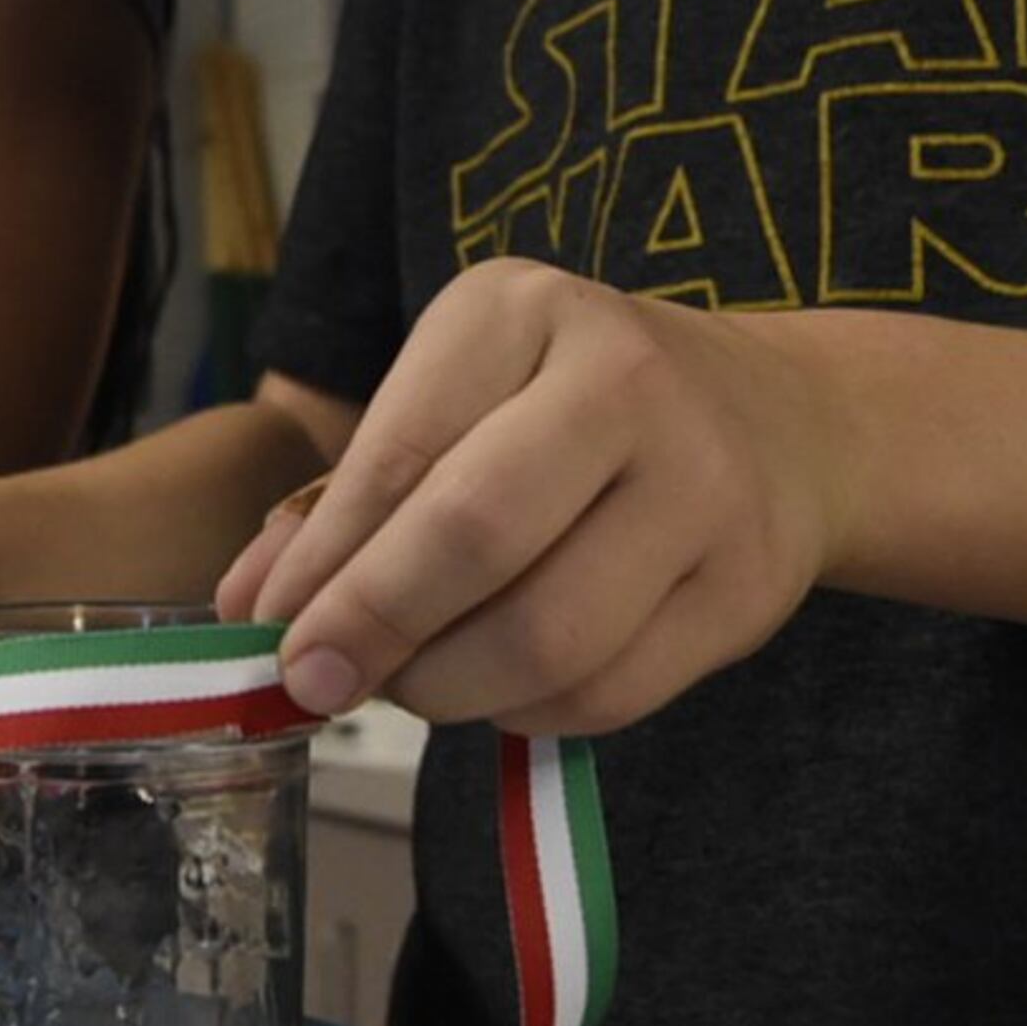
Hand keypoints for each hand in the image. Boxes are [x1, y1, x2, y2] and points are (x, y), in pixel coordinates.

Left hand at [214, 259, 846, 733]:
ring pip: (545, 638)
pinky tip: (506, 686)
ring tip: (420, 679)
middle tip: (319, 684)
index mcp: (524, 312)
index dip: (326, 561)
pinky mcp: (745, 588)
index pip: (402, 451)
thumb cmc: (570, 412)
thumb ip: (348, 497)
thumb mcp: (459, 400)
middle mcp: (624, 381)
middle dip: (376, 628)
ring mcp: (702, 487)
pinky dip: (531, 713)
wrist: (776, 420)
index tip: (271, 633)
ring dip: (451, 689)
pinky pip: (610, 693)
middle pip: (476, 537)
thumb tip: (250, 607)